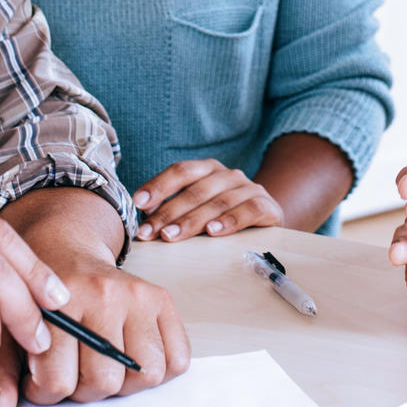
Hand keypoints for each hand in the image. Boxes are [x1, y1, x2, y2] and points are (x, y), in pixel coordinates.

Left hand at [19, 252, 191, 405]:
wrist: (64, 249)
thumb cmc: (40, 296)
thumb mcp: (10, 328)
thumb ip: (0, 374)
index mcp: (58, 302)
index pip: (58, 381)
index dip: (46, 392)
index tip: (41, 378)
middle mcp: (103, 295)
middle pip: (104, 381)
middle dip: (85, 389)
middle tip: (73, 369)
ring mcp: (137, 296)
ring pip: (146, 375)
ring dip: (124, 383)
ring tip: (103, 364)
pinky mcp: (162, 299)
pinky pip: (177, 359)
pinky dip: (159, 369)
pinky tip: (131, 356)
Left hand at [134, 159, 283, 240]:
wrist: (268, 222)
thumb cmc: (225, 216)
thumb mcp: (199, 209)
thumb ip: (175, 209)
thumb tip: (145, 216)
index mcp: (208, 170)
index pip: (181, 171)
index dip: (159, 185)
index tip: (138, 203)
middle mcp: (228, 175)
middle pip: (194, 191)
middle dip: (168, 213)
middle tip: (150, 232)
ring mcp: (249, 189)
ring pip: (217, 202)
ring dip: (192, 221)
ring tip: (172, 236)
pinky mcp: (268, 206)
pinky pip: (248, 211)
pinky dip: (230, 221)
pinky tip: (213, 232)